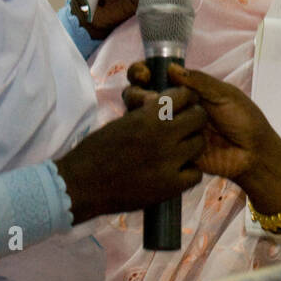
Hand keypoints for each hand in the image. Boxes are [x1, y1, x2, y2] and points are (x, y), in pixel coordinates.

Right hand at [54, 84, 205, 221]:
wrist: (81, 184)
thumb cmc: (96, 150)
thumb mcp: (122, 121)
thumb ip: (147, 114)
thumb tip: (167, 106)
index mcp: (147, 115)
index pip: (184, 95)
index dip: (186, 99)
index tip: (183, 105)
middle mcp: (162, 135)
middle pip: (199, 117)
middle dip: (194, 119)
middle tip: (186, 127)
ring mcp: (168, 161)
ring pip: (199, 144)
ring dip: (192, 145)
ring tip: (180, 151)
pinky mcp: (170, 186)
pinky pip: (195, 174)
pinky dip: (188, 172)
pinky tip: (176, 172)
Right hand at [125, 62, 280, 214]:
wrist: (253, 154)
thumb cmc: (244, 119)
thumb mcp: (224, 95)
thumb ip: (199, 82)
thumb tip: (170, 67)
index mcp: (185, 91)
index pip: (157, 76)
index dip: (144, 72)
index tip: (143, 73)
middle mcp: (173, 109)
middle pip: (142, 96)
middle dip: (136, 93)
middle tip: (145, 97)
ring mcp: (170, 130)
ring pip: (143, 119)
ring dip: (139, 113)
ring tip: (151, 114)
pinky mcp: (170, 152)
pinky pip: (152, 143)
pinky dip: (146, 138)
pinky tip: (150, 137)